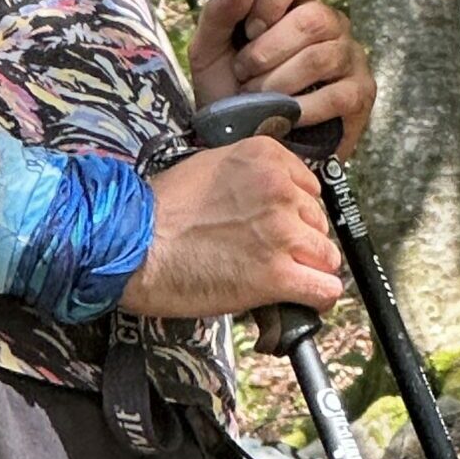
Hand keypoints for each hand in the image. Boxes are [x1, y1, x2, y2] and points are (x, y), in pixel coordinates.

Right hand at [121, 136, 343, 318]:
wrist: (132, 244)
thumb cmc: (161, 209)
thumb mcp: (214, 165)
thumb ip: (254, 176)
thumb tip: (277, 198)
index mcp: (268, 158)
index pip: (311, 189)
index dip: (296, 213)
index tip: (280, 228)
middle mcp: (281, 189)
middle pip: (319, 223)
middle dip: (300, 241)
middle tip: (269, 256)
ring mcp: (282, 232)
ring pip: (327, 256)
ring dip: (308, 269)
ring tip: (280, 279)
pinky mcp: (275, 274)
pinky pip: (324, 290)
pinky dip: (317, 298)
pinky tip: (299, 299)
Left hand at [187, 0, 375, 154]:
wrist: (245, 146)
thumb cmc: (229, 94)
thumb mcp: (209, 53)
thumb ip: (218, 14)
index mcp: (295, 2)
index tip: (249, 29)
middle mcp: (330, 22)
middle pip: (312, 17)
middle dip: (267, 53)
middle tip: (245, 75)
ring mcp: (350, 56)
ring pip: (320, 57)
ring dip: (278, 84)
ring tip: (258, 101)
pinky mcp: (361, 92)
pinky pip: (337, 94)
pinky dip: (302, 110)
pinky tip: (285, 119)